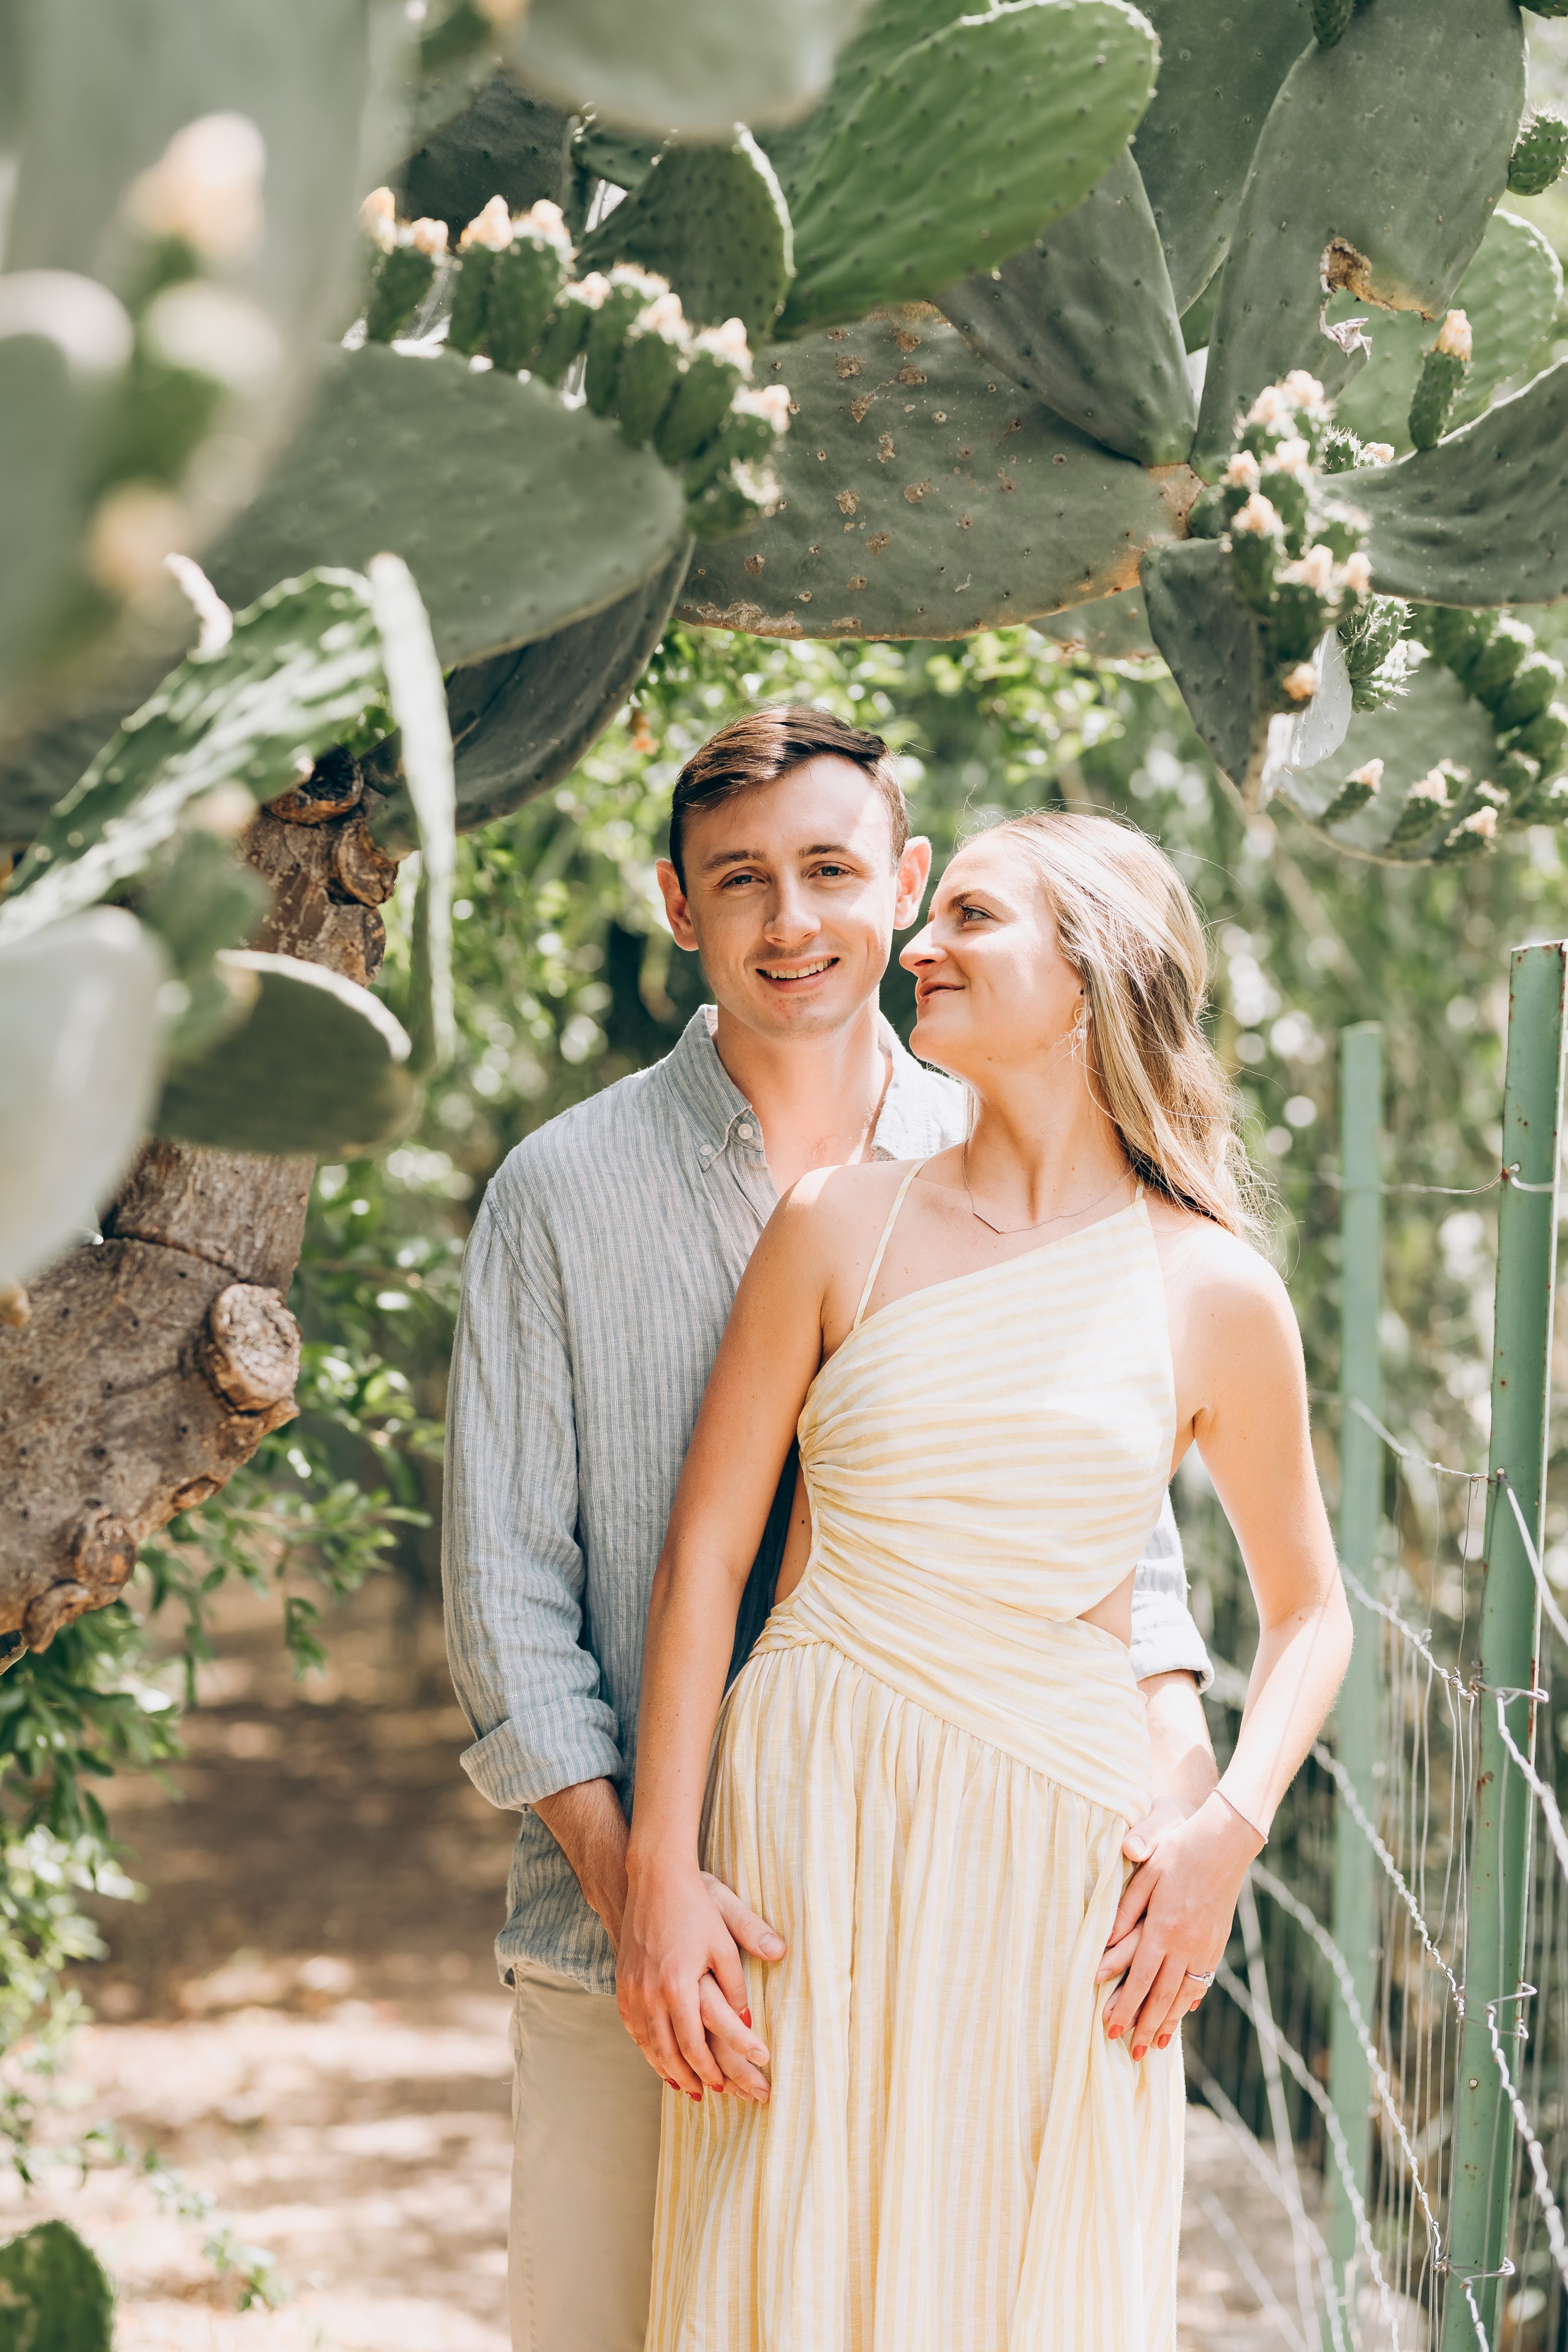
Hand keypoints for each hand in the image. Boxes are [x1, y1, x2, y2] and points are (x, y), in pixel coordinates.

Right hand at [617, 1859, 783, 2101]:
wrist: (653, 1877)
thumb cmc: (696, 1905)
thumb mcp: (724, 1940)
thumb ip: (738, 1982)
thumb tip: (750, 2020)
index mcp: (678, 1985)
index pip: (693, 2044)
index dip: (711, 2069)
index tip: (727, 2086)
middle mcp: (649, 1992)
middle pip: (667, 2052)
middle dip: (690, 2078)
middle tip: (709, 2096)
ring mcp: (632, 1987)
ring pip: (646, 2043)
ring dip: (665, 2068)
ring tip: (685, 2086)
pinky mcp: (623, 1979)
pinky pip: (631, 2025)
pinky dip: (645, 2047)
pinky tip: (656, 2055)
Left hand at [1096, 1790, 1261, 2059]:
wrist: (1225, 1842)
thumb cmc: (1178, 1851)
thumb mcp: (1145, 1874)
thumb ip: (1124, 1910)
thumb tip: (1104, 1943)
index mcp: (1164, 1928)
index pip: (1139, 1979)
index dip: (1123, 2008)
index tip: (1108, 2030)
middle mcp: (1186, 1945)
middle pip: (1161, 1997)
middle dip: (1144, 2027)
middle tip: (1130, 2053)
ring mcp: (1206, 1947)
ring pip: (1184, 1996)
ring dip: (1168, 2023)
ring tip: (1155, 2047)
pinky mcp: (1218, 1944)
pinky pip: (1202, 1982)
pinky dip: (1189, 2002)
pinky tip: (1182, 2014)